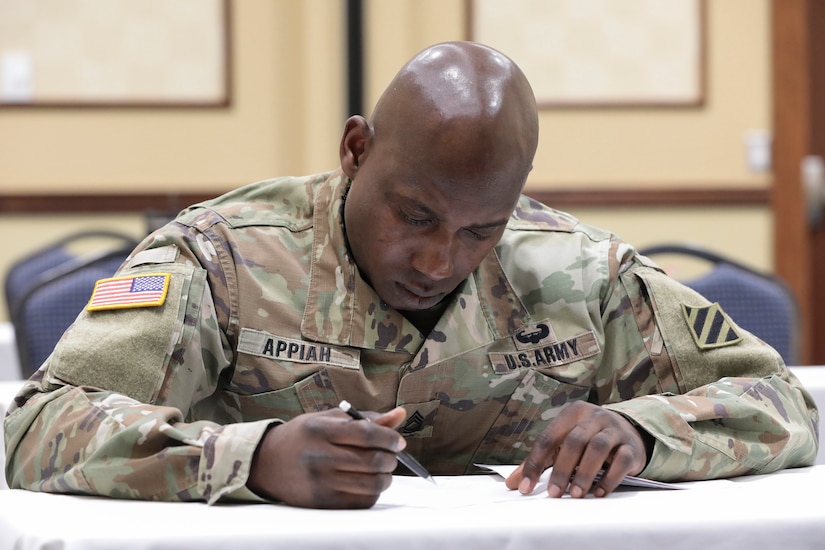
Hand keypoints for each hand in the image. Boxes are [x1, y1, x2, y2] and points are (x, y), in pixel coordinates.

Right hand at [247, 406, 406, 507]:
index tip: (398, 441)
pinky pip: (361, 501)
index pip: (367, 434)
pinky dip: (373, 492)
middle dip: (391, 458)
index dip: (390, 438)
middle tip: (391, 455)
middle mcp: (319, 456)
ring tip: (383, 470)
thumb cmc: (303, 436)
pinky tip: (368, 482)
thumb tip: (400, 415)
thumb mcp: (328, 419)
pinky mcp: (322, 502)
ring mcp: (320, 482)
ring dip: (386, 477)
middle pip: (372, 461)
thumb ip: (366, 418)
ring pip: (371, 484)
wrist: (266, 462)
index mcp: (321, 430)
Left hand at [505, 401, 647, 497]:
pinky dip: (609, 478)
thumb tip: (514, 483)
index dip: (535, 463)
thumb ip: (539, 461)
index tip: (526, 487)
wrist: (629, 431)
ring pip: (597, 447)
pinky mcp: (631, 446)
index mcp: (571, 413)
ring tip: (576, 494)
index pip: (548, 437)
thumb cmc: (588, 439)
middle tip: (554, 493)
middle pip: (574, 441)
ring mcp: (614, 430)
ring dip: (584, 473)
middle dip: (562, 470)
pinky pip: (621, 460)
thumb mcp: (563, 443)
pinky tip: (598, 492)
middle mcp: (593, 417)